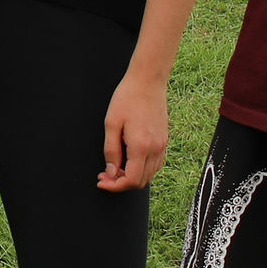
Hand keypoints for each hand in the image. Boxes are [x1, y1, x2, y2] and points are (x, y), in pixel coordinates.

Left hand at [99, 65, 169, 191]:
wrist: (148, 81)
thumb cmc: (127, 98)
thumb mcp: (111, 123)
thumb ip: (111, 150)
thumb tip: (111, 172)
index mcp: (141, 146)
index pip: (131, 180)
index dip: (115, 186)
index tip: (102, 181)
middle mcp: (155, 149)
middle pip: (141, 181)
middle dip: (121, 183)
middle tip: (105, 174)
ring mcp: (162, 145)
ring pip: (150, 175)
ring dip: (133, 177)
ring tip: (116, 167)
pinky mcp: (164, 140)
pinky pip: (156, 164)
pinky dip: (143, 169)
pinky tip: (130, 160)